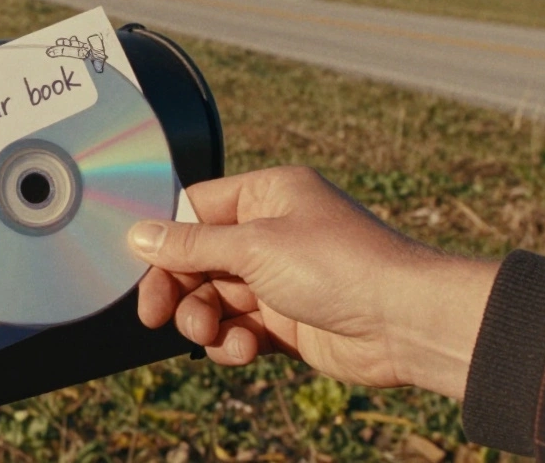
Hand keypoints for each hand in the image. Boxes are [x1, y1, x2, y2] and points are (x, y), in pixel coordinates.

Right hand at [128, 166, 498, 397]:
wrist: (405, 322)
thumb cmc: (341, 265)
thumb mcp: (253, 247)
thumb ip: (190, 245)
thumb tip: (138, 235)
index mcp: (266, 195)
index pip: (195, 210)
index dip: (165, 240)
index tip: (138, 268)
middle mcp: (271, 232)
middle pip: (197, 259)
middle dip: (178, 289)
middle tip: (156, 315)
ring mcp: (278, 278)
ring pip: (214, 299)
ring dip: (204, 320)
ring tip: (211, 335)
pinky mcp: (287, 321)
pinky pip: (238, 330)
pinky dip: (232, 343)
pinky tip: (245, 350)